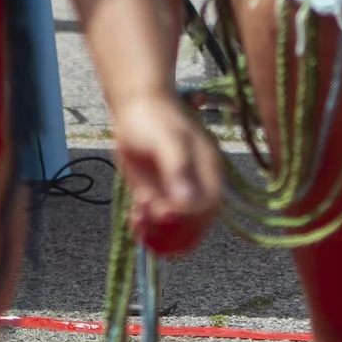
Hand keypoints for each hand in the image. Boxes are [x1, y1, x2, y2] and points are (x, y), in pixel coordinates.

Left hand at [110, 88, 222, 255]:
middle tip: (145, 223)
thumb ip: (177, 168)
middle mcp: (196, 187)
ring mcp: (177, 193)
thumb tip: (187, 200)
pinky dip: (145, 227)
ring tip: (135, 219)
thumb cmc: (155, 120)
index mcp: (208, 172)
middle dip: (171, 231)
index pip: (207, 205)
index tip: (161, 212)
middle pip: (194, 223)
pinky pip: (156, 222)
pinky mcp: (158, 197)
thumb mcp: (166, 140)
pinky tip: (132, 217)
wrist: (137, 109)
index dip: (188, 216)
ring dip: (155, 232)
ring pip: (174, 227)